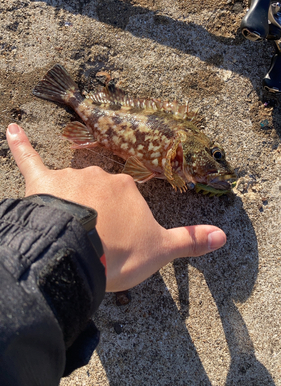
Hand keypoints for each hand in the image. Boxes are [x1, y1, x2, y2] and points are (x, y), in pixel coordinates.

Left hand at [6, 123, 225, 291]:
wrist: (80, 257)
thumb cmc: (121, 252)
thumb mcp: (161, 251)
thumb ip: (191, 241)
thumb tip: (224, 237)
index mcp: (127, 189)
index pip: (126, 198)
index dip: (121, 222)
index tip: (116, 241)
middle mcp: (101, 176)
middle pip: (99, 190)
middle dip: (97, 212)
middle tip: (93, 241)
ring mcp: (71, 178)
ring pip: (71, 183)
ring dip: (71, 199)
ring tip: (69, 227)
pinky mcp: (42, 184)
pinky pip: (29, 159)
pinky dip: (19, 145)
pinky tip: (11, 128)